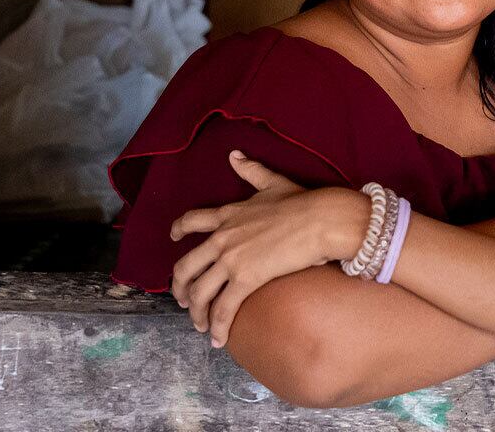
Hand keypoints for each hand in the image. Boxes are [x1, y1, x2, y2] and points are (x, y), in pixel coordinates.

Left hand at [169, 151, 367, 346]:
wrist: (321, 219)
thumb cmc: (303, 202)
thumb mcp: (272, 182)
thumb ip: (251, 170)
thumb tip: (234, 154)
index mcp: (228, 214)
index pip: (191, 221)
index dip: (178, 231)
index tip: (174, 239)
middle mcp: (222, 237)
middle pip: (184, 266)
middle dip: (179, 287)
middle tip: (184, 300)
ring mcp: (231, 259)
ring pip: (199, 292)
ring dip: (196, 313)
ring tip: (200, 325)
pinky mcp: (245, 279)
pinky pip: (223, 309)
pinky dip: (217, 327)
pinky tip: (218, 339)